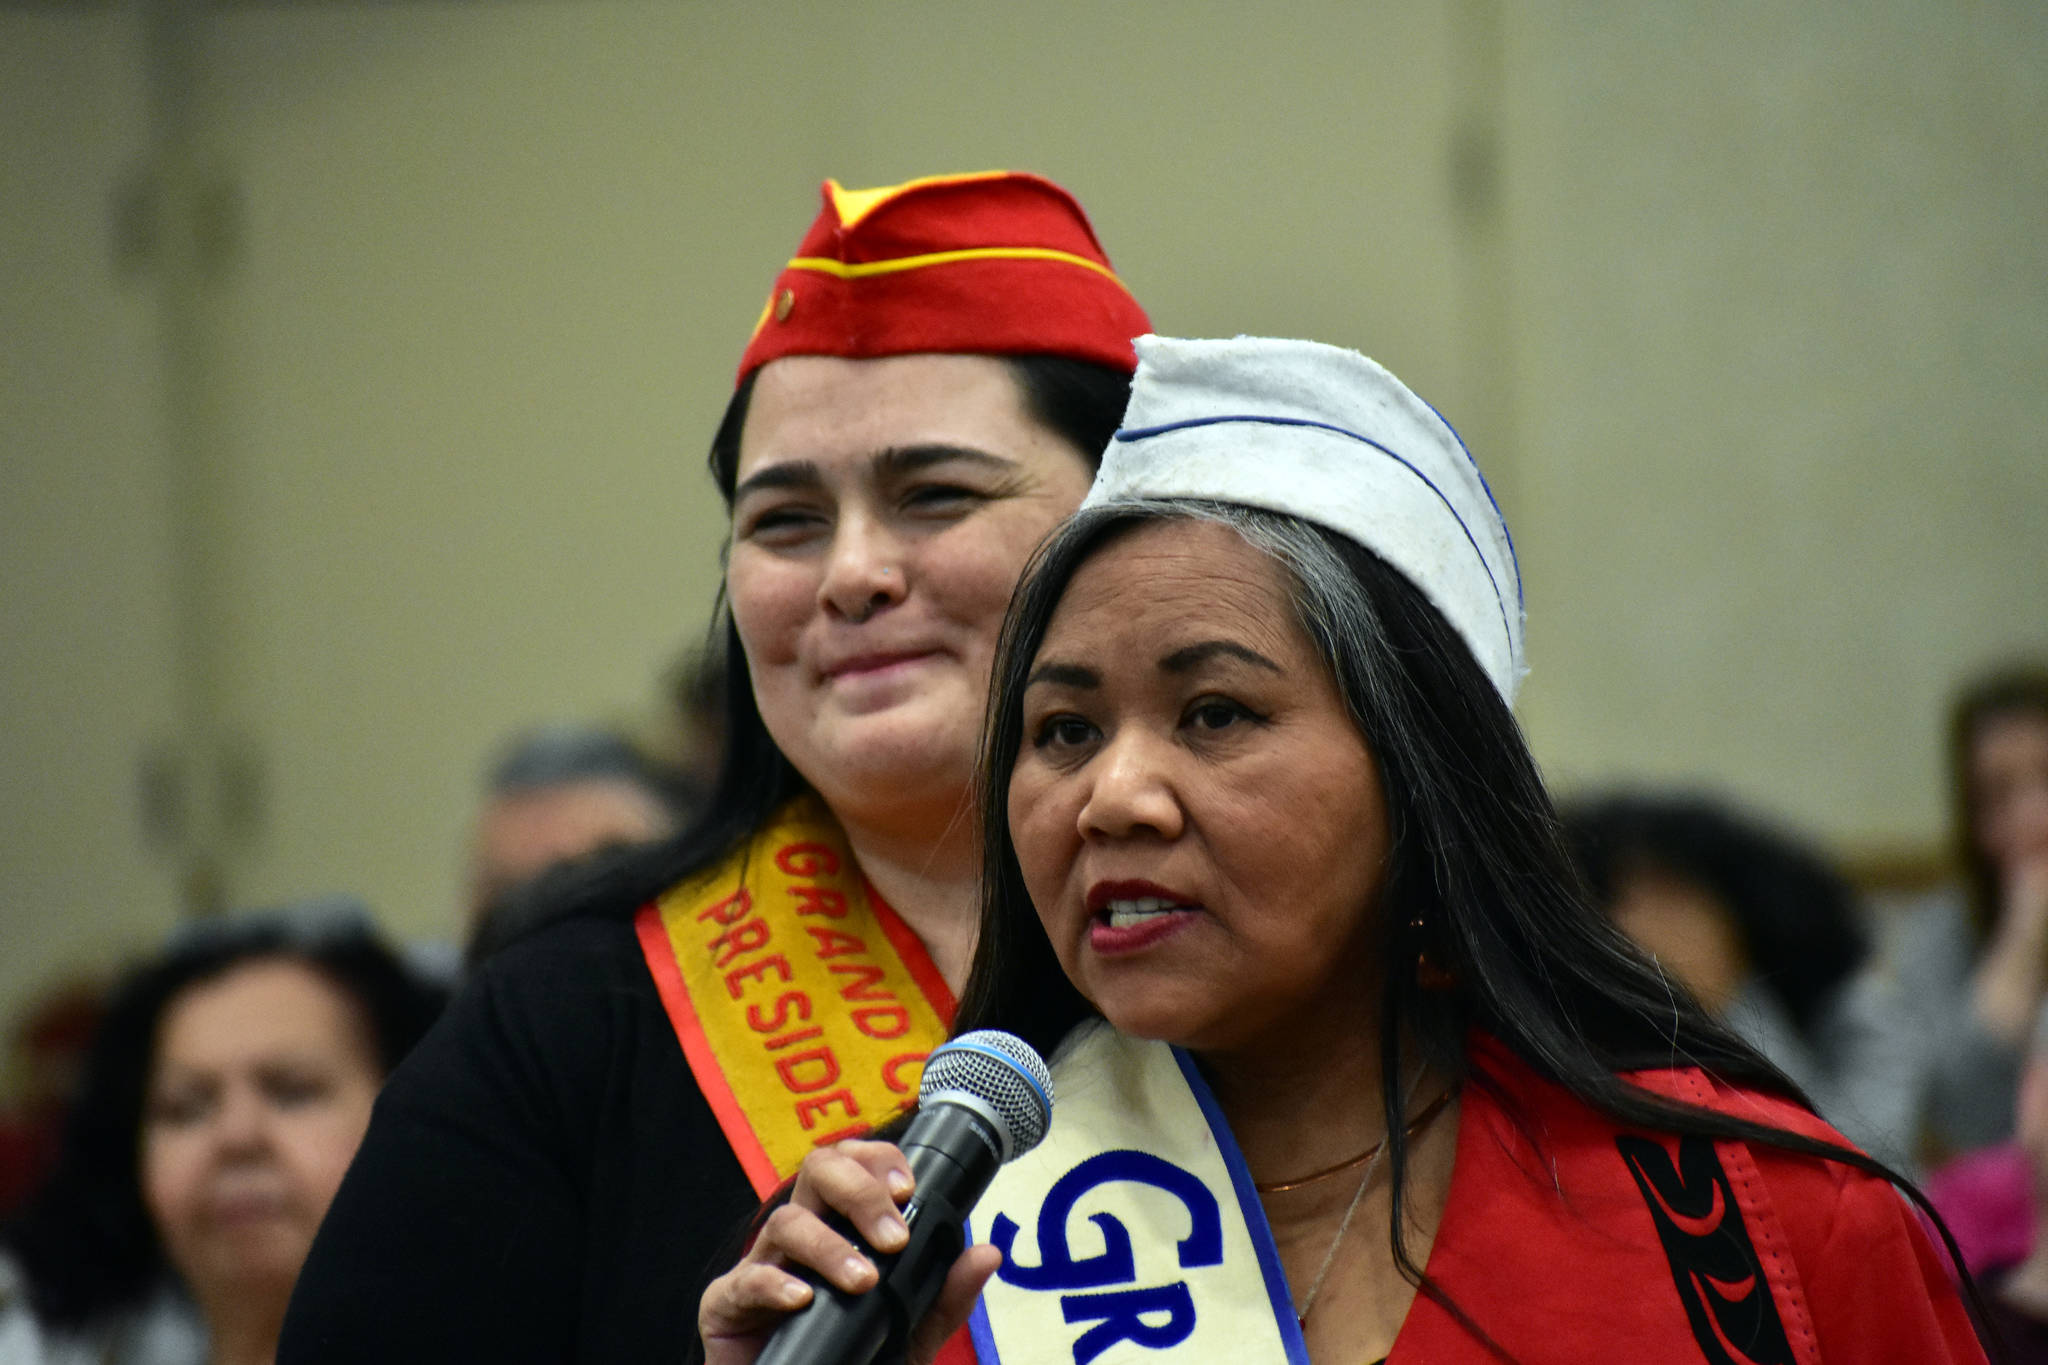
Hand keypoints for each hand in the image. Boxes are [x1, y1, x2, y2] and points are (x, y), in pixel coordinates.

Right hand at [698, 1139, 1001, 1364]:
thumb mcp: (910, 1335)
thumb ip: (944, 1297)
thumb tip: (987, 1253)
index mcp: (837, 1228)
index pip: (852, 1165)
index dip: (878, 1162)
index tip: (909, 1188)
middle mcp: (799, 1238)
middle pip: (817, 1171)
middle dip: (859, 1192)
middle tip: (894, 1236)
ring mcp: (760, 1267)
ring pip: (785, 1222)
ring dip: (830, 1247)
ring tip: (862, 1280)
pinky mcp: (727, 1306)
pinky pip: (745, 1280)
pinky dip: (776, 1283)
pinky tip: (804, 1299)